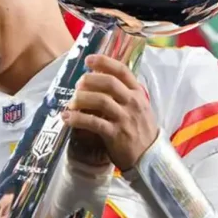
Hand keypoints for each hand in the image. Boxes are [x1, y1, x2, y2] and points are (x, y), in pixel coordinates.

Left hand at [62, 54, 158, 170]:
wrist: (150, 158)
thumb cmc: (141, 130)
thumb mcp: (139, 107)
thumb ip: (124, 94)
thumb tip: (99, 80)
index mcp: (137, 93)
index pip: (122, 71)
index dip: (104, 62)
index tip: (88, 59)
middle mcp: (132, 102)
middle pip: (109, 83)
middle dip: (89, 80)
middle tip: (77, 85)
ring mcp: (125, 118)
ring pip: (100, 100)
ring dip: (81, 99)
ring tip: (71, 102)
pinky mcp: (116, 134)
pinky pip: (93, 123)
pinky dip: (78, 119)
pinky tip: (67, 118)